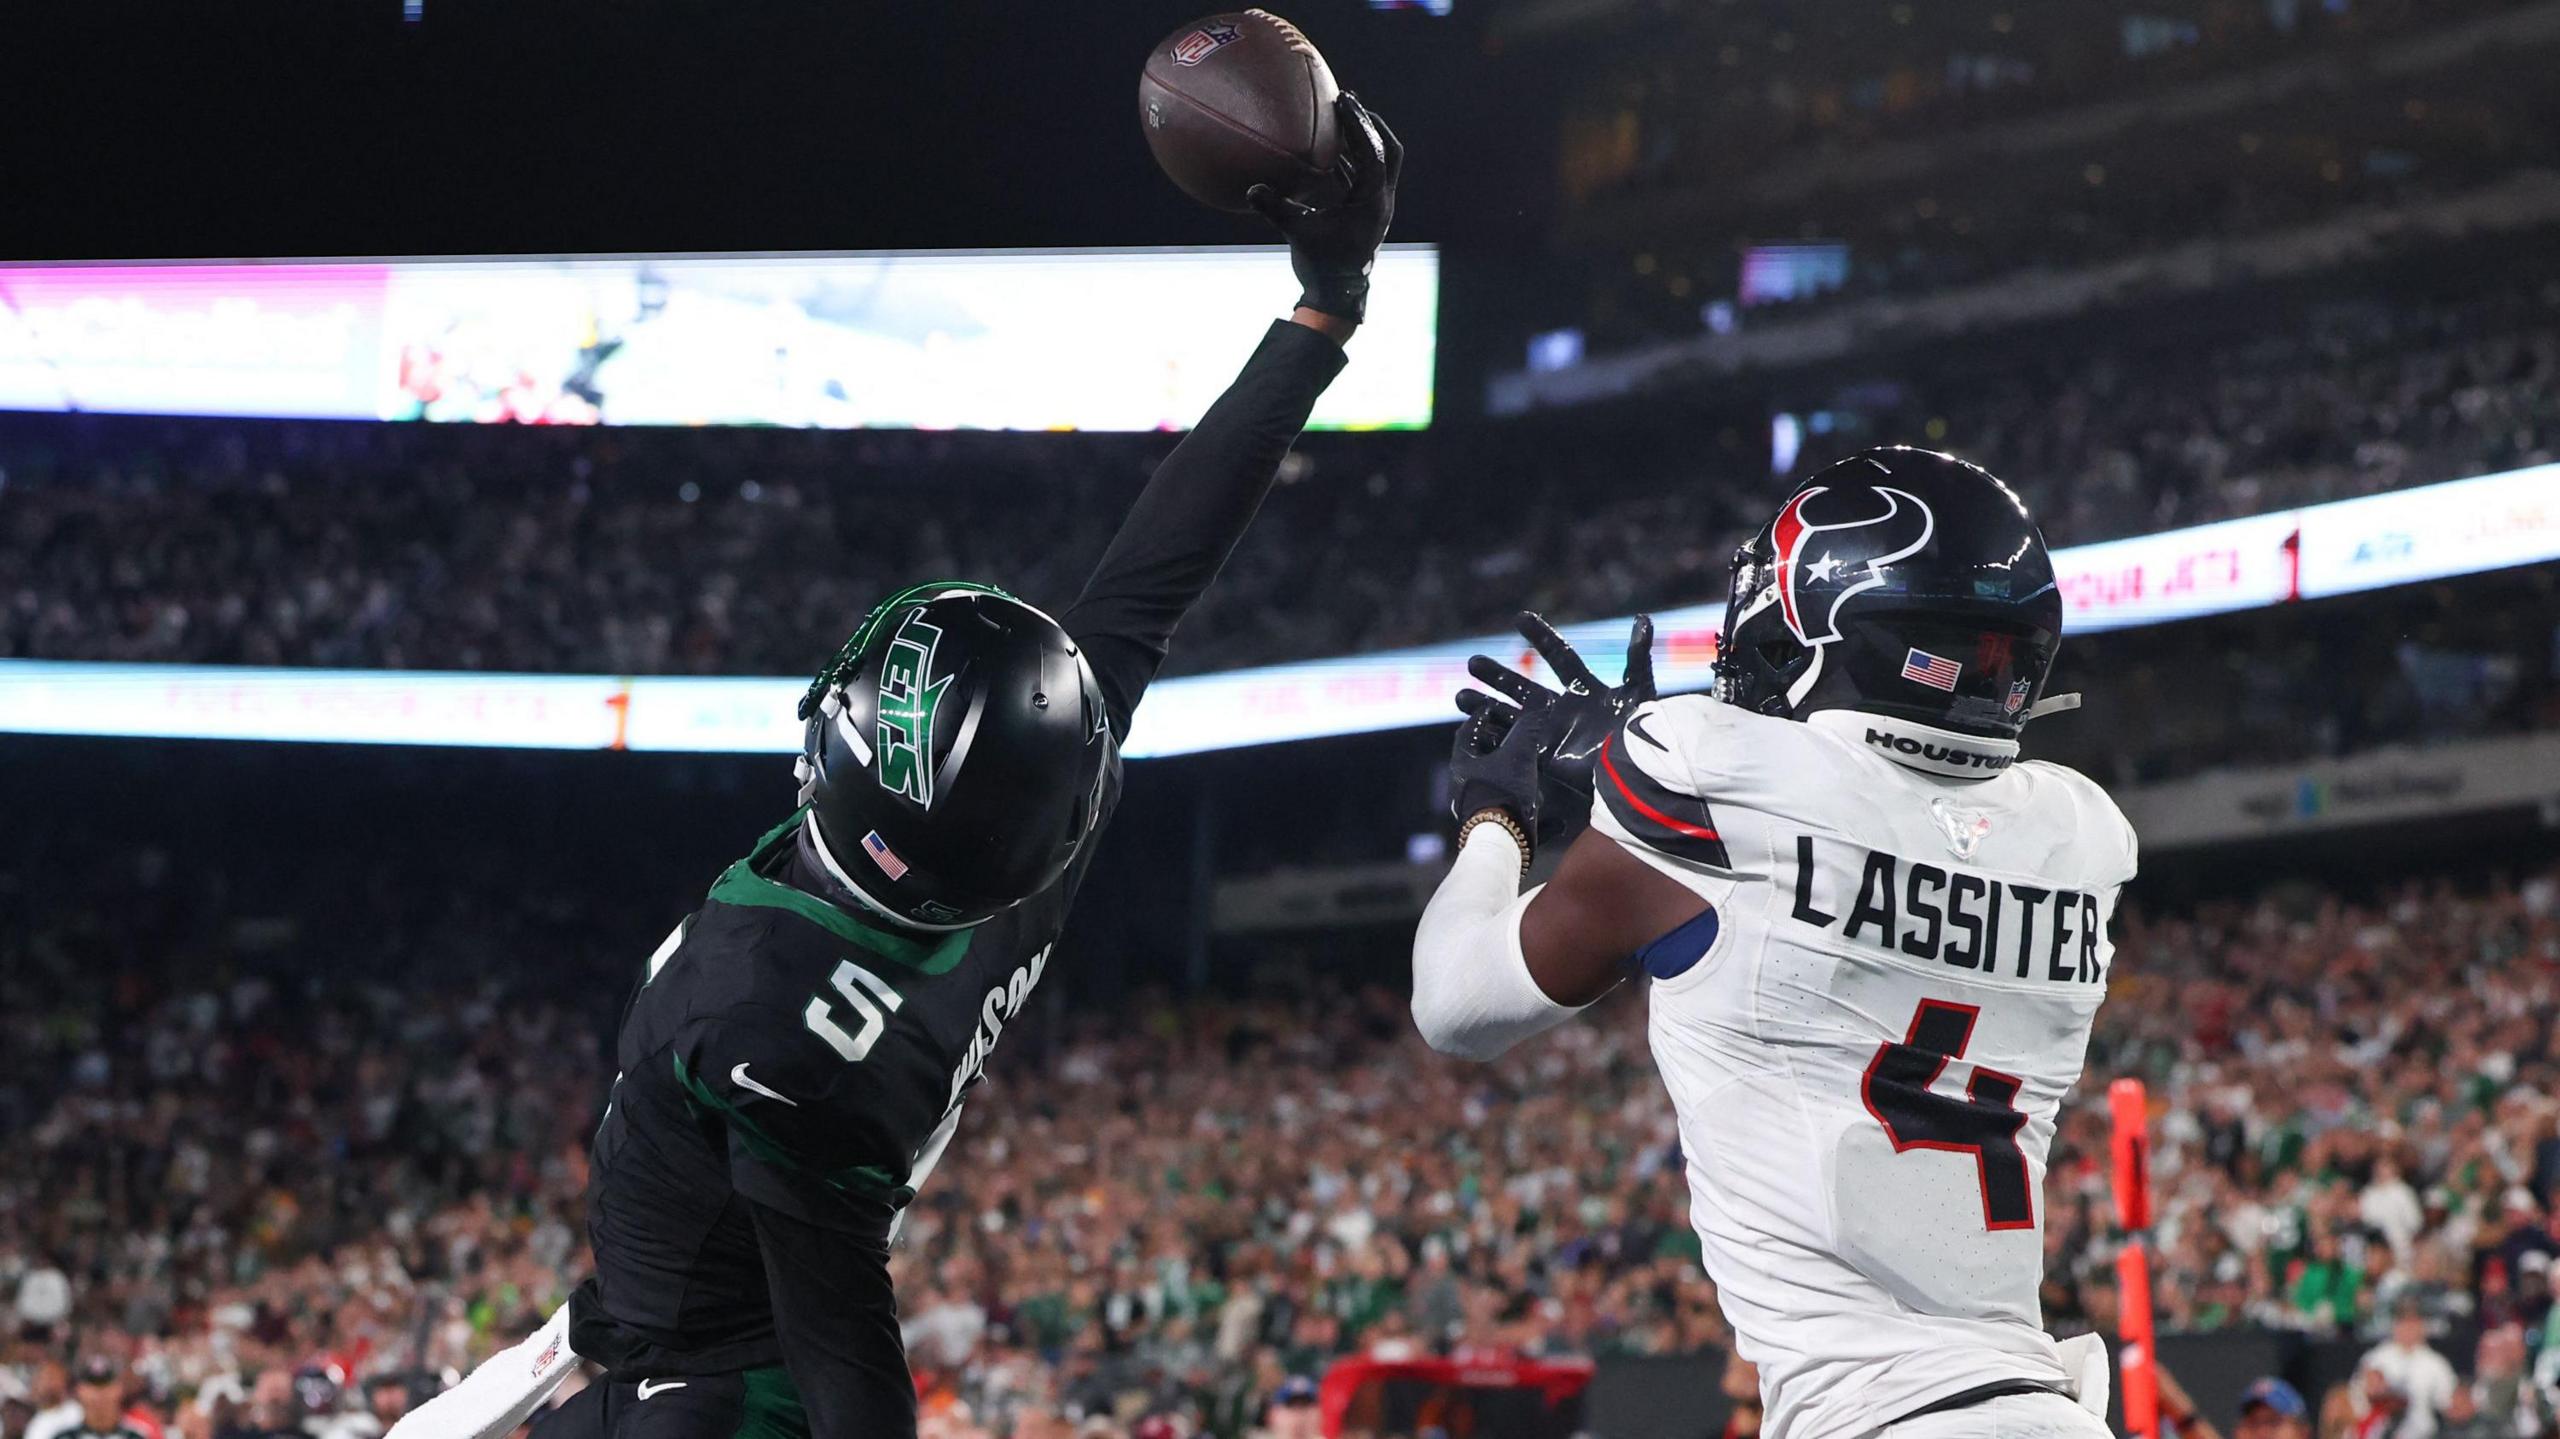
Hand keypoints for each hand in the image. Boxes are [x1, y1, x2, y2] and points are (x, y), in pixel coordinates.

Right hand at [1249, 93, 1401, 324]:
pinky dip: (1350, 158)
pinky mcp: (1364, 211)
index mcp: (1372, 201)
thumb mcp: (1297, 234)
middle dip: (1370, 123)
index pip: (1374, 152)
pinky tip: (1331, 148)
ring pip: (1377, 162)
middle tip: (1349, 101)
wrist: (1337, 296)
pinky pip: (1362, 176)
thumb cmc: (1321, 267)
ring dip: (1361, 139)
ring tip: (1339, 117)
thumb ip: (1275, 209)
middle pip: (1387, 150)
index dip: (1360, 123)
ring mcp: (1374, 205)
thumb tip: (1252, 189)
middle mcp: (1380, 200)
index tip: (1345, 100)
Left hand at [1450, 695, 1545, 838]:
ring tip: (1538, 774)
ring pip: (1499, 790)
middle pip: (1482, 762)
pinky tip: (1559, 822)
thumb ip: (1527, 730)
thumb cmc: (1503, 792)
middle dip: (1500, 749)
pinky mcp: (1497, 832)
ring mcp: (1480, 811)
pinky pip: (1518, 820)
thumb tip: (1539, 710)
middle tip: (1518, 738)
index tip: (1492, 707)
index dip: (1480, 717)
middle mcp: (1466, 788)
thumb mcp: (1518, 753)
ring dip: (1517, 782)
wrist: (1502, 840)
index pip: (1467, 733)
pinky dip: (1538, 819)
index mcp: (1463, 766)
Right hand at [1458, 612, 1655, 800]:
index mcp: (1584, 689)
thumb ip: (1637, 656)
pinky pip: (1512, 744)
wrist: (1632, 771)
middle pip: (1523, 687)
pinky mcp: (1543, 756)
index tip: (1519, 618)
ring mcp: (1550, 733)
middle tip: (1473, 663)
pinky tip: (1470, 730)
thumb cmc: (1638, 731)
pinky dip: (1492, 736)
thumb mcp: (1639, 690)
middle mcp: (1563, 709)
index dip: (1541, 636)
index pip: (1559, 656)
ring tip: (1460, 697)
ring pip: (1510, 715)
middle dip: (1497, 676)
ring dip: (1485, 706)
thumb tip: (1643, 619)